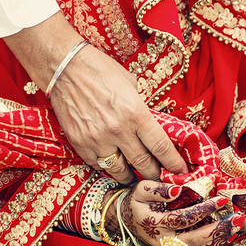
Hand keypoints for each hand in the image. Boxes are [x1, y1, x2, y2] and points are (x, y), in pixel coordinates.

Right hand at [3, 12, 187, 183]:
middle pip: (143, 164)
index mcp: (136, 113)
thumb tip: (149, 126)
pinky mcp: (79, 143)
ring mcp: (97, 139)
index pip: (161, 147)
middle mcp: (118, 130)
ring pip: (120, 170)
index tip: (180, 171)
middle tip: (161, 178)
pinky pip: (98, 164)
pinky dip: (107, 167)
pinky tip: (113, 165)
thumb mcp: (131, 86)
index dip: (173, 163)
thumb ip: (140, 109)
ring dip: (131, 177)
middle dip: (155, 175)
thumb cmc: (101, 70)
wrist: (65, 67)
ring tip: (136, 178)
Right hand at [104, 181, 243, 245]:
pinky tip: (228, 235)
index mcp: (156, 224)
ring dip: (220, 240)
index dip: (203, 210)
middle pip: (195, 240)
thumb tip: (177, 191)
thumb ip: (158, 189)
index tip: (221, 200)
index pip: (183, 219)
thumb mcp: (142, 189)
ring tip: (236, 226)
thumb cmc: (138, 201)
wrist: (130, 220)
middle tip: (237, 218)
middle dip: (217, 229)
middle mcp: (165, 242)